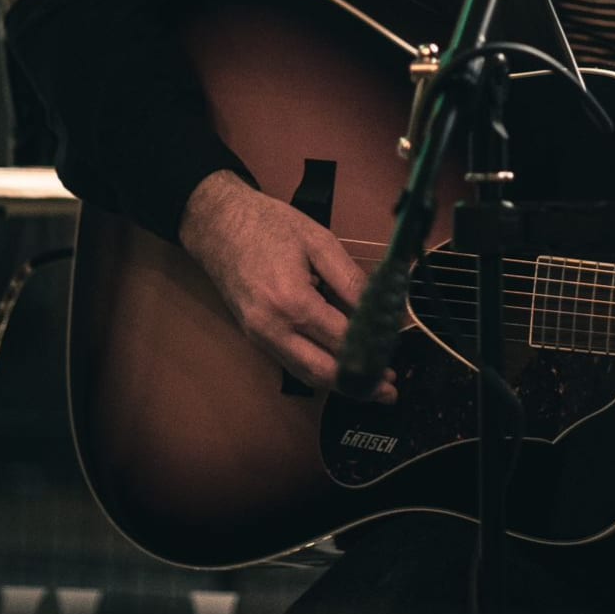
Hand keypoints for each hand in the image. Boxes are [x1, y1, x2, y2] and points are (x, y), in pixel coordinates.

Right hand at [178, 170, 396, 403]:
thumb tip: (382, 309)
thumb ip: (351, 279)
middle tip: (390, 388)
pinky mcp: (255, 337)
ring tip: (373, 385)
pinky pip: (292, 363)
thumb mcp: (320, 242)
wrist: (218, 225)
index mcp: (292, 302)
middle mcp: (272, 329)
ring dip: (339, 383)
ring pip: (305, 374)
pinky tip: (342, 366)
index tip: (395, 352)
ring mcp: (260, 337)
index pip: (340, 340)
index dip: (372, 350)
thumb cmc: (270, 226)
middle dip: (358, 383)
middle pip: (322, 371)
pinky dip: (320, 370)